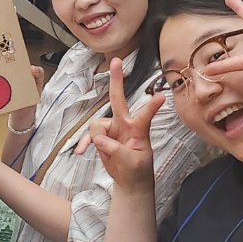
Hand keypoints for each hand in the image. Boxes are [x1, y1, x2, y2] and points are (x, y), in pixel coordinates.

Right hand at [87, 58, 164, 192]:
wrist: (128, 180)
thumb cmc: (136, 170)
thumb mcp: (131, 162)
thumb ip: (116, 150)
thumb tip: (99, 139)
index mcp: (138, 130)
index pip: (145, 116)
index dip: (152, 106)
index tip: (161, 96)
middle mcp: (124, 124)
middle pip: (118, 99)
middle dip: (116, 80)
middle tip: (115, 61)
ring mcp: (111, 129)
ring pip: (96, 125)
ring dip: (95, 140)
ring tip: (104, 153)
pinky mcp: (101, 136)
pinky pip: (88, 136)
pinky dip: (84, 143)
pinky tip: (80, 153)